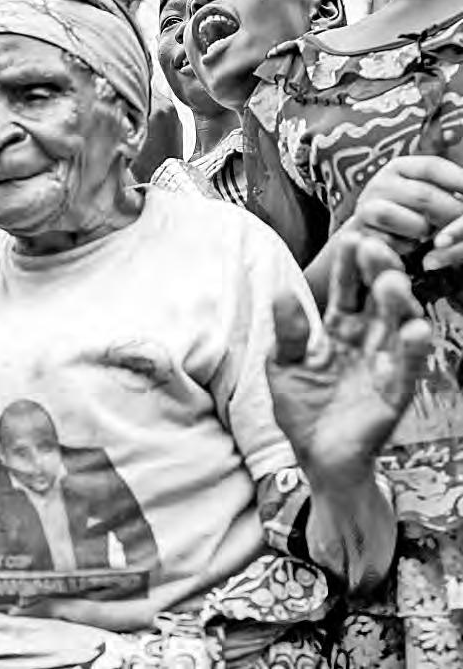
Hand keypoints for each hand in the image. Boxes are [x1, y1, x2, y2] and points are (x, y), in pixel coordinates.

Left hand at [269, 233, 430, 482]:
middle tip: (373, 246)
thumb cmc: (303, 409)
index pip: (345, 292)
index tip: (349, 238)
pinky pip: (406, 370)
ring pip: (397, 328)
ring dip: (398, 304)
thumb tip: (281, 293)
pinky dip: (411, 351)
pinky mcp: (393, 395)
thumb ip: (287, 333)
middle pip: (377, 301)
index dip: (347, 268)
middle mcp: (366, 342)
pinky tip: (414, 330)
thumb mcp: (284, 366)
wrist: (316, 457)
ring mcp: (383, 366)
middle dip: (377, 273)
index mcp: (339, 331)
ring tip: (392, 282)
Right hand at [349, 155, 462, 255]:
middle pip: (424, 196)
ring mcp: (366, 209)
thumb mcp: (424, 189)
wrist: (369, 231)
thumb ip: (448, 185)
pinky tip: (408, 242)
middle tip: (462, 224)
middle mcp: (378, 184)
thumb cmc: (406, 209)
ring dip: (426, 230)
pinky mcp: (361, 234)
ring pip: (411, 222)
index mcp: (398, 167)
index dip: (459, 180)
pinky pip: (396, 244)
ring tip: (427, 232)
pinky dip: (408, 246)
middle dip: (451, 213)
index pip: (432, 167)